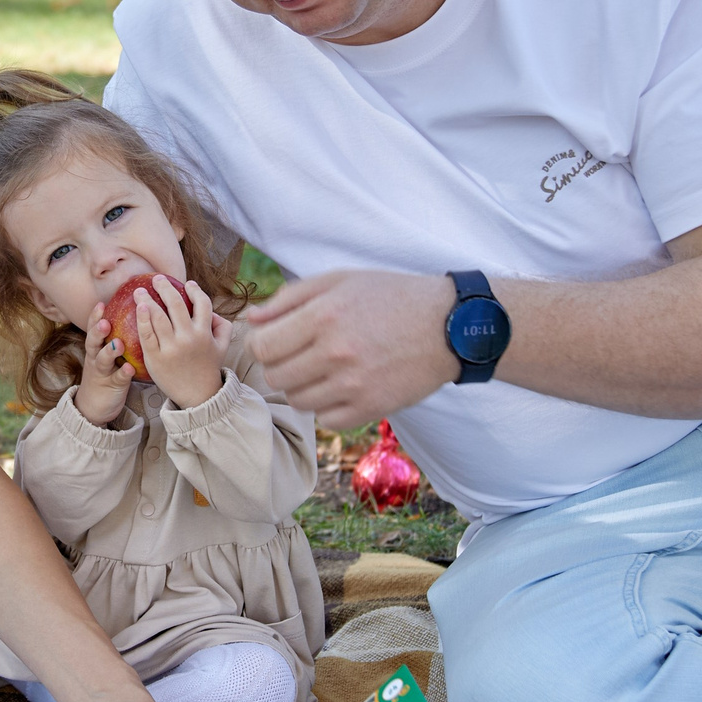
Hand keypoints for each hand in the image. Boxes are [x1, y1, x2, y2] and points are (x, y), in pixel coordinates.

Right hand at [74, 315, 134, 426]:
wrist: (93, 407)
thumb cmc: (105, 374)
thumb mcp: (105, 355)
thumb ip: (114, 338)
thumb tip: (133, 314)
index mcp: (95, 348)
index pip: (93, 328)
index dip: (95, 317)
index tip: (101, 304)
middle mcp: (96, 358)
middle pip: (93, 342)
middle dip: (98, 331)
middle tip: (106, 322)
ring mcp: (102, 372)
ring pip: (103, 360)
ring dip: (110, 351)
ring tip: (118, 343)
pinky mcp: (112, 386)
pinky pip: (118, 378)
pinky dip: (123, 373)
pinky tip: (130, 368)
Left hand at [138, 279, 229, 410]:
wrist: (197, 396)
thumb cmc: (207, 368)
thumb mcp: (222, 347)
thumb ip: (222, 327)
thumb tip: (213, 312)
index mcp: (204, 333)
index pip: (202, 304)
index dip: (195, 291)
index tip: (188, 284)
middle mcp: (188, 338)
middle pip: (176, 305)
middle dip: (165, 288)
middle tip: (157, 279)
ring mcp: (171, 348)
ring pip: (158, 317)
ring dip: (148, 299)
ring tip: (139, 291)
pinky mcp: (156, 358)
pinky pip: (147, 335)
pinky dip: (142, 319)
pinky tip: (139, 308)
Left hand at [245, 270, 459, 429]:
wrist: (449, 326)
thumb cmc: (390, 297)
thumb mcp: (340, 281)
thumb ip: (290, 298)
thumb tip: (252, 319)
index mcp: (323, 316)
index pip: (262, 347)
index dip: (260, 344)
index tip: (273, 340)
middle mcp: (335, 352)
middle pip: (275, 376)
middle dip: (280, 365)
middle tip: (299, 354)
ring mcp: (354, 384)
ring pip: (297, 400)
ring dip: (302, 386)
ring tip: (323, 369)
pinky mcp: (372, 407)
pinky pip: (326, 420)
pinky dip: (327, 407)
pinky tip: (341, 387)